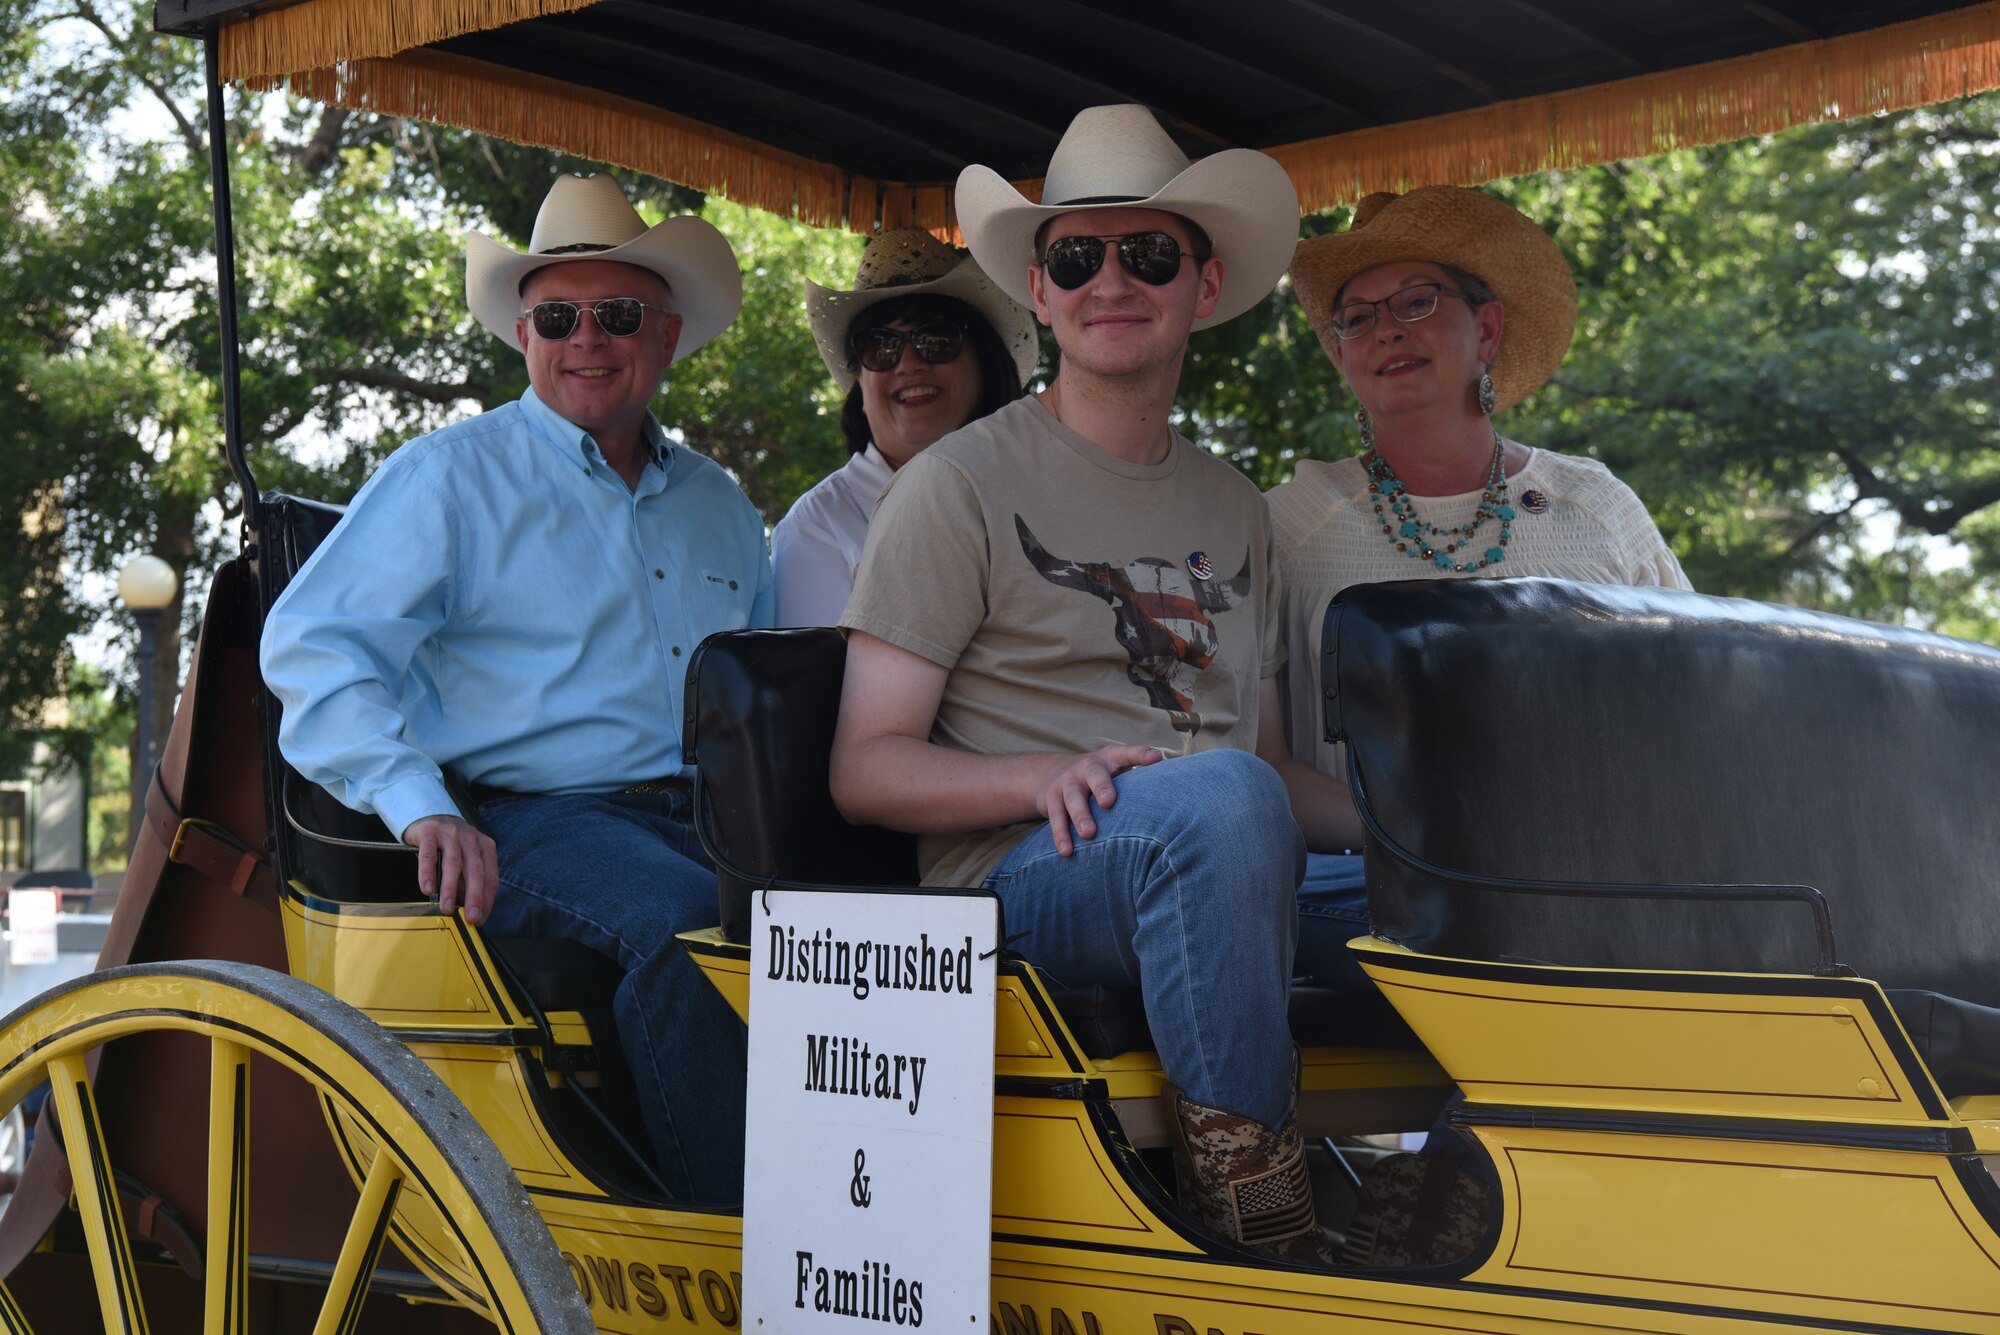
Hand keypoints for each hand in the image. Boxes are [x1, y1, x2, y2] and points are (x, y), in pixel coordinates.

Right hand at [403, 814, 498, 925]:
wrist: (430, 817)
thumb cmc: (451, 844)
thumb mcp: (466, 858)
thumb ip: (469, 880)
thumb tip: (471, 909)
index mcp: (485, 846)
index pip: (491, 876)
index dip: (487, 899)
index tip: (481, 917)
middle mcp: (471, 838)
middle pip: (475, 870)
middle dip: (475, 896)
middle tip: (471, 917)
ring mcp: (451, 833)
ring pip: (454, 864)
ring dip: (450, 888)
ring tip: (447, 907)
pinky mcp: (430, 832)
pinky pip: (429, 855)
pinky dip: (427, 873)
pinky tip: (427, 889)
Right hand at [1034, 744, 1164, 856]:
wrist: (1050, 773)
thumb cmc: (1099, 777)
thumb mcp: (1117, 770)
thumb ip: (1141, 778)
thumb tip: (1180, 795)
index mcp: (1110, 758)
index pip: (1128, 753)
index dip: (1142, 755)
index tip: (1157, 758)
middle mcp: (1087, 767)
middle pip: (1095, 775)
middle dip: (1102, 787)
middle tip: (1109, 802)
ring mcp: (1068, 782)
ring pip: (1073, 798)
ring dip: (1080, 816)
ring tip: (1089, 834)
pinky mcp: (1051, 798)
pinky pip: (1056, 817)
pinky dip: (1060, 835)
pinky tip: (1067, 851)